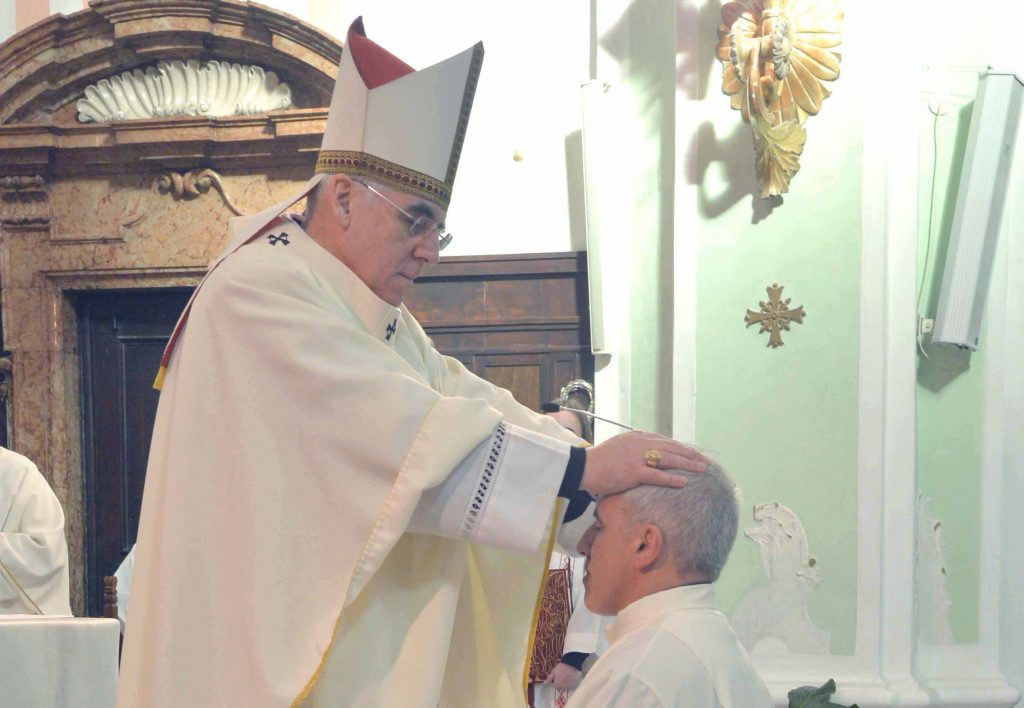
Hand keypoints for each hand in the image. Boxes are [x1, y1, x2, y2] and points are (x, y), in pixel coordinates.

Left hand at [544, 662, 582, 690]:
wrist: (572, 663)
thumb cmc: (562, 667)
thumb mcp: (554, 671)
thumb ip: (549, 678)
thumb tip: (544, 683)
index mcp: (557, 684)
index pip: (555, 686)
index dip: (556, 681)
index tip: (558, 676)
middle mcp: (563, 687)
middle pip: (561, 687)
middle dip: (561, 682)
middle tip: (563, 675)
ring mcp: (570, 686)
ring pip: (566, 687)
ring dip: (566, 683)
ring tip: (567, 676)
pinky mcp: (575, 685)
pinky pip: (572, 686)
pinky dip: (571, 683)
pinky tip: (571, 677)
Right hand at [581, 431, 708, 496]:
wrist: (582, 467)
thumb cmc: (599, 461)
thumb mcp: (619, 448)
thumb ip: (635, 449)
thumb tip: (648, 458)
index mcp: (637, 437)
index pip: (665, 441)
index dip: (682, 448)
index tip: (694, 454)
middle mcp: (640, 443)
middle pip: (671, 447)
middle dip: (690, 454)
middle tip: (706, 461)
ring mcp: (637, 456)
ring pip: (668, 458)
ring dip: (688, 463)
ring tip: (702, 469)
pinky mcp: (632, 471)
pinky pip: (657, 475)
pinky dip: (672, 478)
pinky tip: (684, 482)